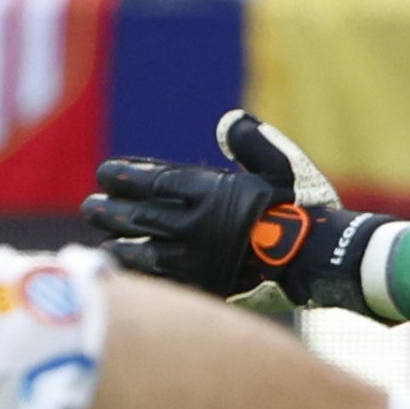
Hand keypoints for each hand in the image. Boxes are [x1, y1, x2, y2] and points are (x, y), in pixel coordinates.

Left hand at [87, 108, 378, 311]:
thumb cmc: (302, 207)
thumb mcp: (281, 164)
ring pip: (145, 251)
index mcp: (212, 192)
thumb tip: (227, 123)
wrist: (319, 258)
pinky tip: (125, 273)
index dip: (126, 177)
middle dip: (112, 209)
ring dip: (119, 242)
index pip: (155, 182)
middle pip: (142, 216)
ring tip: (102, 237)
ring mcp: (199, 259)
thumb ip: (252, 141)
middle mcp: (197, 226)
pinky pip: (162, 281)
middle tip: (90, 205)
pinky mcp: (207, 285)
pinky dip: (140, 275)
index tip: (105, 173)